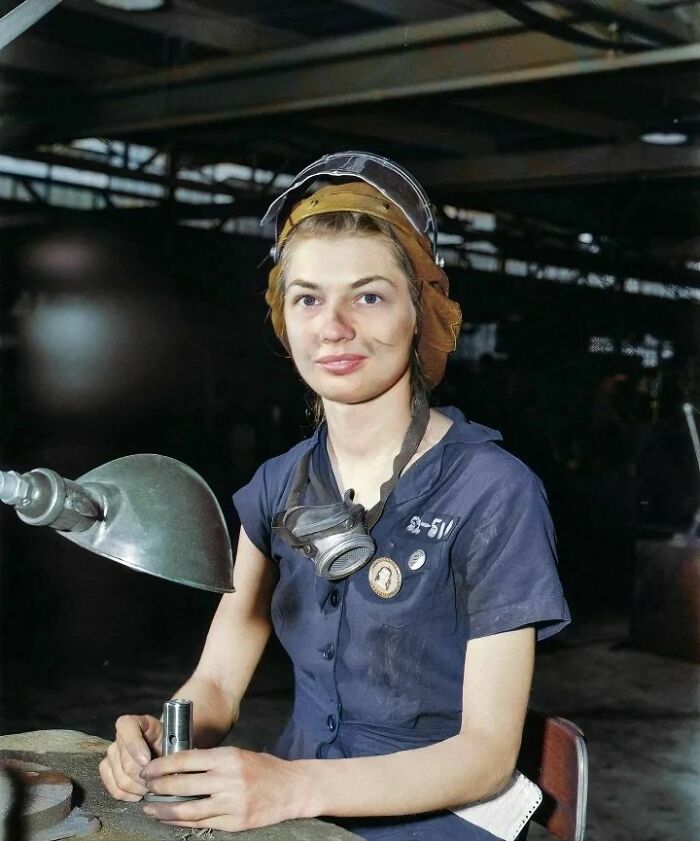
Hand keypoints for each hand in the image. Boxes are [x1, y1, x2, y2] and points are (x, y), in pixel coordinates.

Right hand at [99, 715, 162, 801]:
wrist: (162, 748)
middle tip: (157, 781)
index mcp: (133, 722)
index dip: (135, 746)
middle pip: (125, 762)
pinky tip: (139, 794)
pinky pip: (113, 788)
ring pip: (120, 778)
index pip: (126, 728)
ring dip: (137, 788)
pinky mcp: (106, 770)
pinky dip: (128, 795)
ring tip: (150, 787)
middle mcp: (118, 737)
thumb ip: (167, 745)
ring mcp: (111, 754)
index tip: (148, 760)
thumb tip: (161, 766)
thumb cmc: (167, 742)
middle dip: (143, 776)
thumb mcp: (170, 736)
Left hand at [141, 746, 315, 830]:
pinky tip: (170, 820)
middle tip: (144, 787)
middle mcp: (228, 779)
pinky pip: (202, 823)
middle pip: (182, 784)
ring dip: (164, 810)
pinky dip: (182, 822)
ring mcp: (231, 803)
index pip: (186, 760)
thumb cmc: (264, 768)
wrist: (292, 788)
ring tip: (150, 808)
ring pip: (188, 809)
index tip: (148, 769)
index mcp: (228, 757)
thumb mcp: (239, 755)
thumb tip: (179, 766)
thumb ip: (212, 761)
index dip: (162, 766)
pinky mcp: (235, 822)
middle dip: (158, 786)